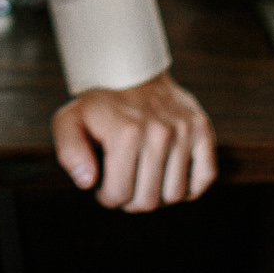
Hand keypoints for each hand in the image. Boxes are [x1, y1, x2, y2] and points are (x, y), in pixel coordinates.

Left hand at [51, 72, 216, 211]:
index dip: (107, 197)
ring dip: (159, 195)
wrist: (129, 71)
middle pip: (149, 200)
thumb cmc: (98, 105)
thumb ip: (69, 152)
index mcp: (126, 132)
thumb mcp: (69, 121)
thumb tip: (87, 181)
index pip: (119, 194)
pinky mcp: (202, 129)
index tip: (104, 186)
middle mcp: (160, 131)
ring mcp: (185, 129)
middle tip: (124, 185)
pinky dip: (189, 187)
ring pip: (176, 195)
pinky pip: (204, 178)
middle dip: (131, 200)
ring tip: (144, 179)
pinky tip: (169, 176)